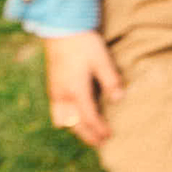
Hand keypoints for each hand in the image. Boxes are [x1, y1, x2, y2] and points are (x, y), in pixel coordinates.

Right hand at [42, 31, 123, 146]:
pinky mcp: (52, 86)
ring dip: (75, 128)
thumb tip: (119, 99)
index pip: (89, 118)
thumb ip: (111, 80)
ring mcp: (55, 91)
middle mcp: (63, 95)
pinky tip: (74, 117)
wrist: (61, 29)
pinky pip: (56, 111)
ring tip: (88, 132)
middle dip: (87, 135)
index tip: (109, 137)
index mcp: (76, 90)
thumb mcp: (101, 59)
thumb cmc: (84, 43)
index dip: (99, 129)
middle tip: (99, 142)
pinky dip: (66, 119)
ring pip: (62, 120)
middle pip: (74, 124)